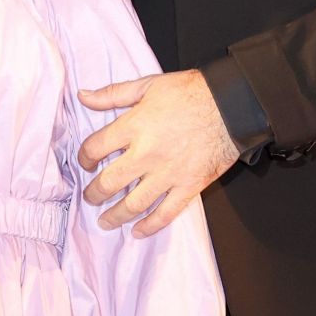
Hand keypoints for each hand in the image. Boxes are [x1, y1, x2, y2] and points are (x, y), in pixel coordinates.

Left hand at [77, 70, 238, 236]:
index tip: (85, 162)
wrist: (232, 105)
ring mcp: (168, 173)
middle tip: (90, 197)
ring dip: (115, 216)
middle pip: (108, 182)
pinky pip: (166, 213)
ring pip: (133, 204)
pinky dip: (150, 226)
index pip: (94, 148)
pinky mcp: (189, 186)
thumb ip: (113, 93)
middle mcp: (147, 153)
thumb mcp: (148, 84)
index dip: (83, 157)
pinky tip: (138, 231)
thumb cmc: (191, 91)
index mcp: (134, 126)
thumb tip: (83, 96)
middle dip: (93, 194)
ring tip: (106, 221)